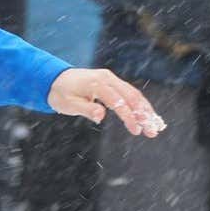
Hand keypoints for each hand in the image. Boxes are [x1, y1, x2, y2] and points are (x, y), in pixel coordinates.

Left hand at [48, 68, 163, 136]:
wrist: (54, 79)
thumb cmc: (60, 93)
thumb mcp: (68, 104)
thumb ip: (85, 109)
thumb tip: (100, 116)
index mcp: (96, 83)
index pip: (118, 101)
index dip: (128, 116)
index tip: (136, 130)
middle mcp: (107, 78)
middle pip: (131, 96)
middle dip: (144, 114)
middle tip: (152, 131)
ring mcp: (111, 79)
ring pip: (134, 94)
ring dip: (145, 110)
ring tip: (155, 127)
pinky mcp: (112, 82)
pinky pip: (130, 93)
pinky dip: (140, 105)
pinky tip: (147, 117)